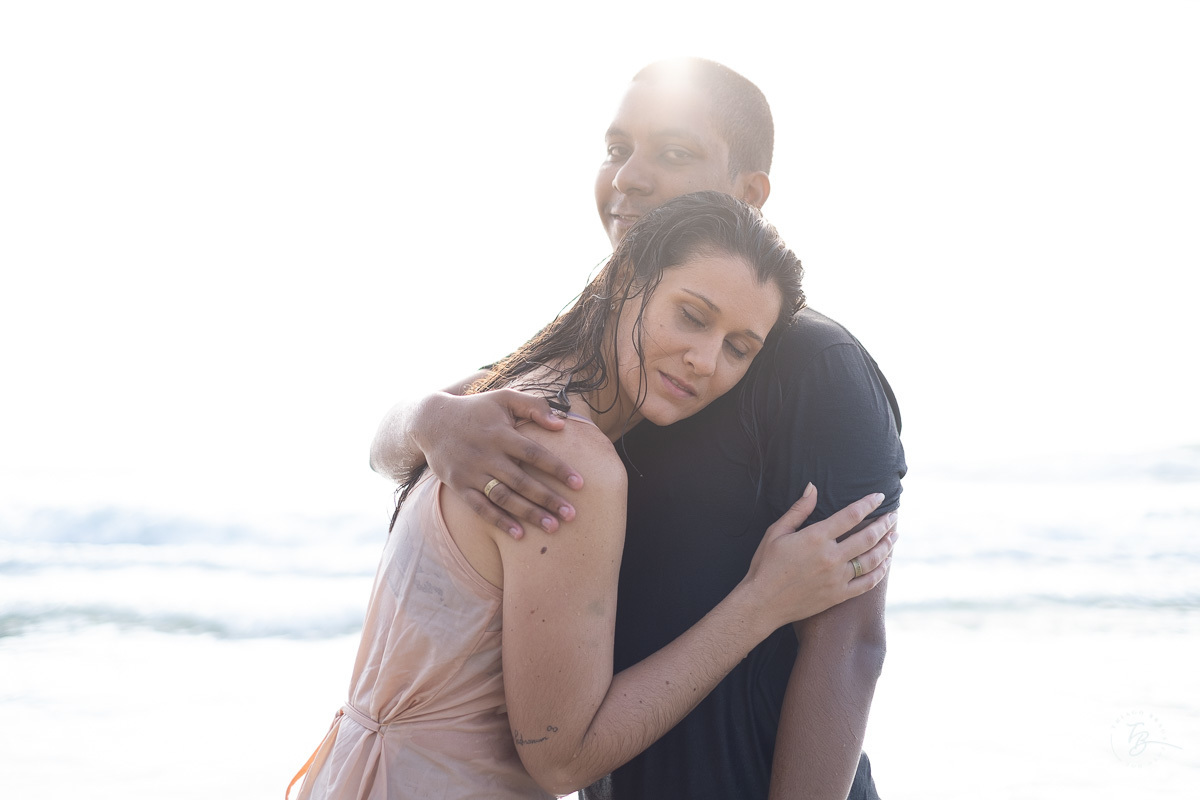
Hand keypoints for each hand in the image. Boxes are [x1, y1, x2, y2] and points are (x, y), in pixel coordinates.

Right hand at [413, 390, 584, 538]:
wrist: (431, 421)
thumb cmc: (476, 409)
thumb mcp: (503, 398)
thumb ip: (534, 406)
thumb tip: (562, 424)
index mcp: (501, 434)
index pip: (534, 453)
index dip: (557, 468)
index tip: (580, 484)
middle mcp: (487, 455)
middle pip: (522, 481)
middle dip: (548, 499)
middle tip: (572, 515)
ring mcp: (472, 472)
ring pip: (504, 497)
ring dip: (528, 514)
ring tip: (553, 527)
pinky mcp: (459, 486)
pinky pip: (480, 508)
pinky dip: (499, 521)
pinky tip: (519, 534)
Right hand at [742, 486, 896, 630]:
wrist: (762, 603)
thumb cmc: (766, 565)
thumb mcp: (776, 532)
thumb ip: (798, 510)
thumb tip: (812, 487)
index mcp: (816, 538)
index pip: (851, 515)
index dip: (868, 503)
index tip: (880, 496)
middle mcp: (831, 557)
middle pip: (868, 537)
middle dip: (884, 524)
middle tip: (894, 516)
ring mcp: (837, 578)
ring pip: (872, 559)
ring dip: (887, 546)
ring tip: (895, 536)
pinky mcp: (839, 595)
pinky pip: (867, 583)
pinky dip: (880, 571)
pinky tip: (886, 563)